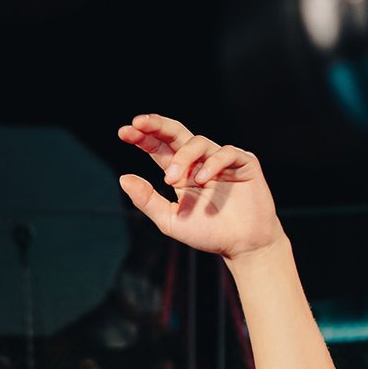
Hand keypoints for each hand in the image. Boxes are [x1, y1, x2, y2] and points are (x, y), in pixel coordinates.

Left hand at [117, 114, 284, 262]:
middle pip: (175, 133)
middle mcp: (199, 162)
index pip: (158, 148)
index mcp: (179, 172)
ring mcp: (221, 160)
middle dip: (156, 125)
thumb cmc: (207, 233)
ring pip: (198, 142)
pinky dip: (212, 163)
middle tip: (138, 123)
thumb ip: (146, 200)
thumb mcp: (168, 219)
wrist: (242, 245)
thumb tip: (123, 178)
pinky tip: (202, 179)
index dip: (142, 138)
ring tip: (171, 180)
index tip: (123, 133)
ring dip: (181, 157)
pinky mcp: (244, 163)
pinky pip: (226, 153)